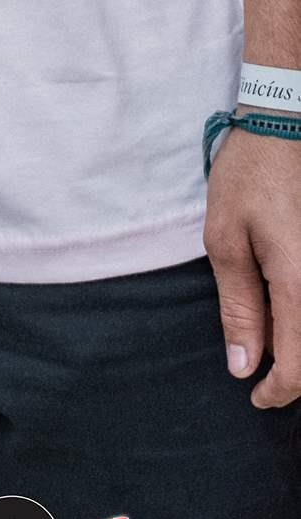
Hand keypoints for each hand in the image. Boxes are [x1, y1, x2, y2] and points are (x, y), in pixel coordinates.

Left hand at [204, 121, 300, 405]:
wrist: (288, 121)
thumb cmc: (250, 175)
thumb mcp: (226, 238)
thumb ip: (239, 306)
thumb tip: (242, 365)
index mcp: (300, 284)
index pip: (297, 368)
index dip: (276, 392)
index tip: (254, 396)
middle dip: (293, 373)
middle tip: (259, 368)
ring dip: (300, 344)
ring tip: (272, 333)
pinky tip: (285, 304)